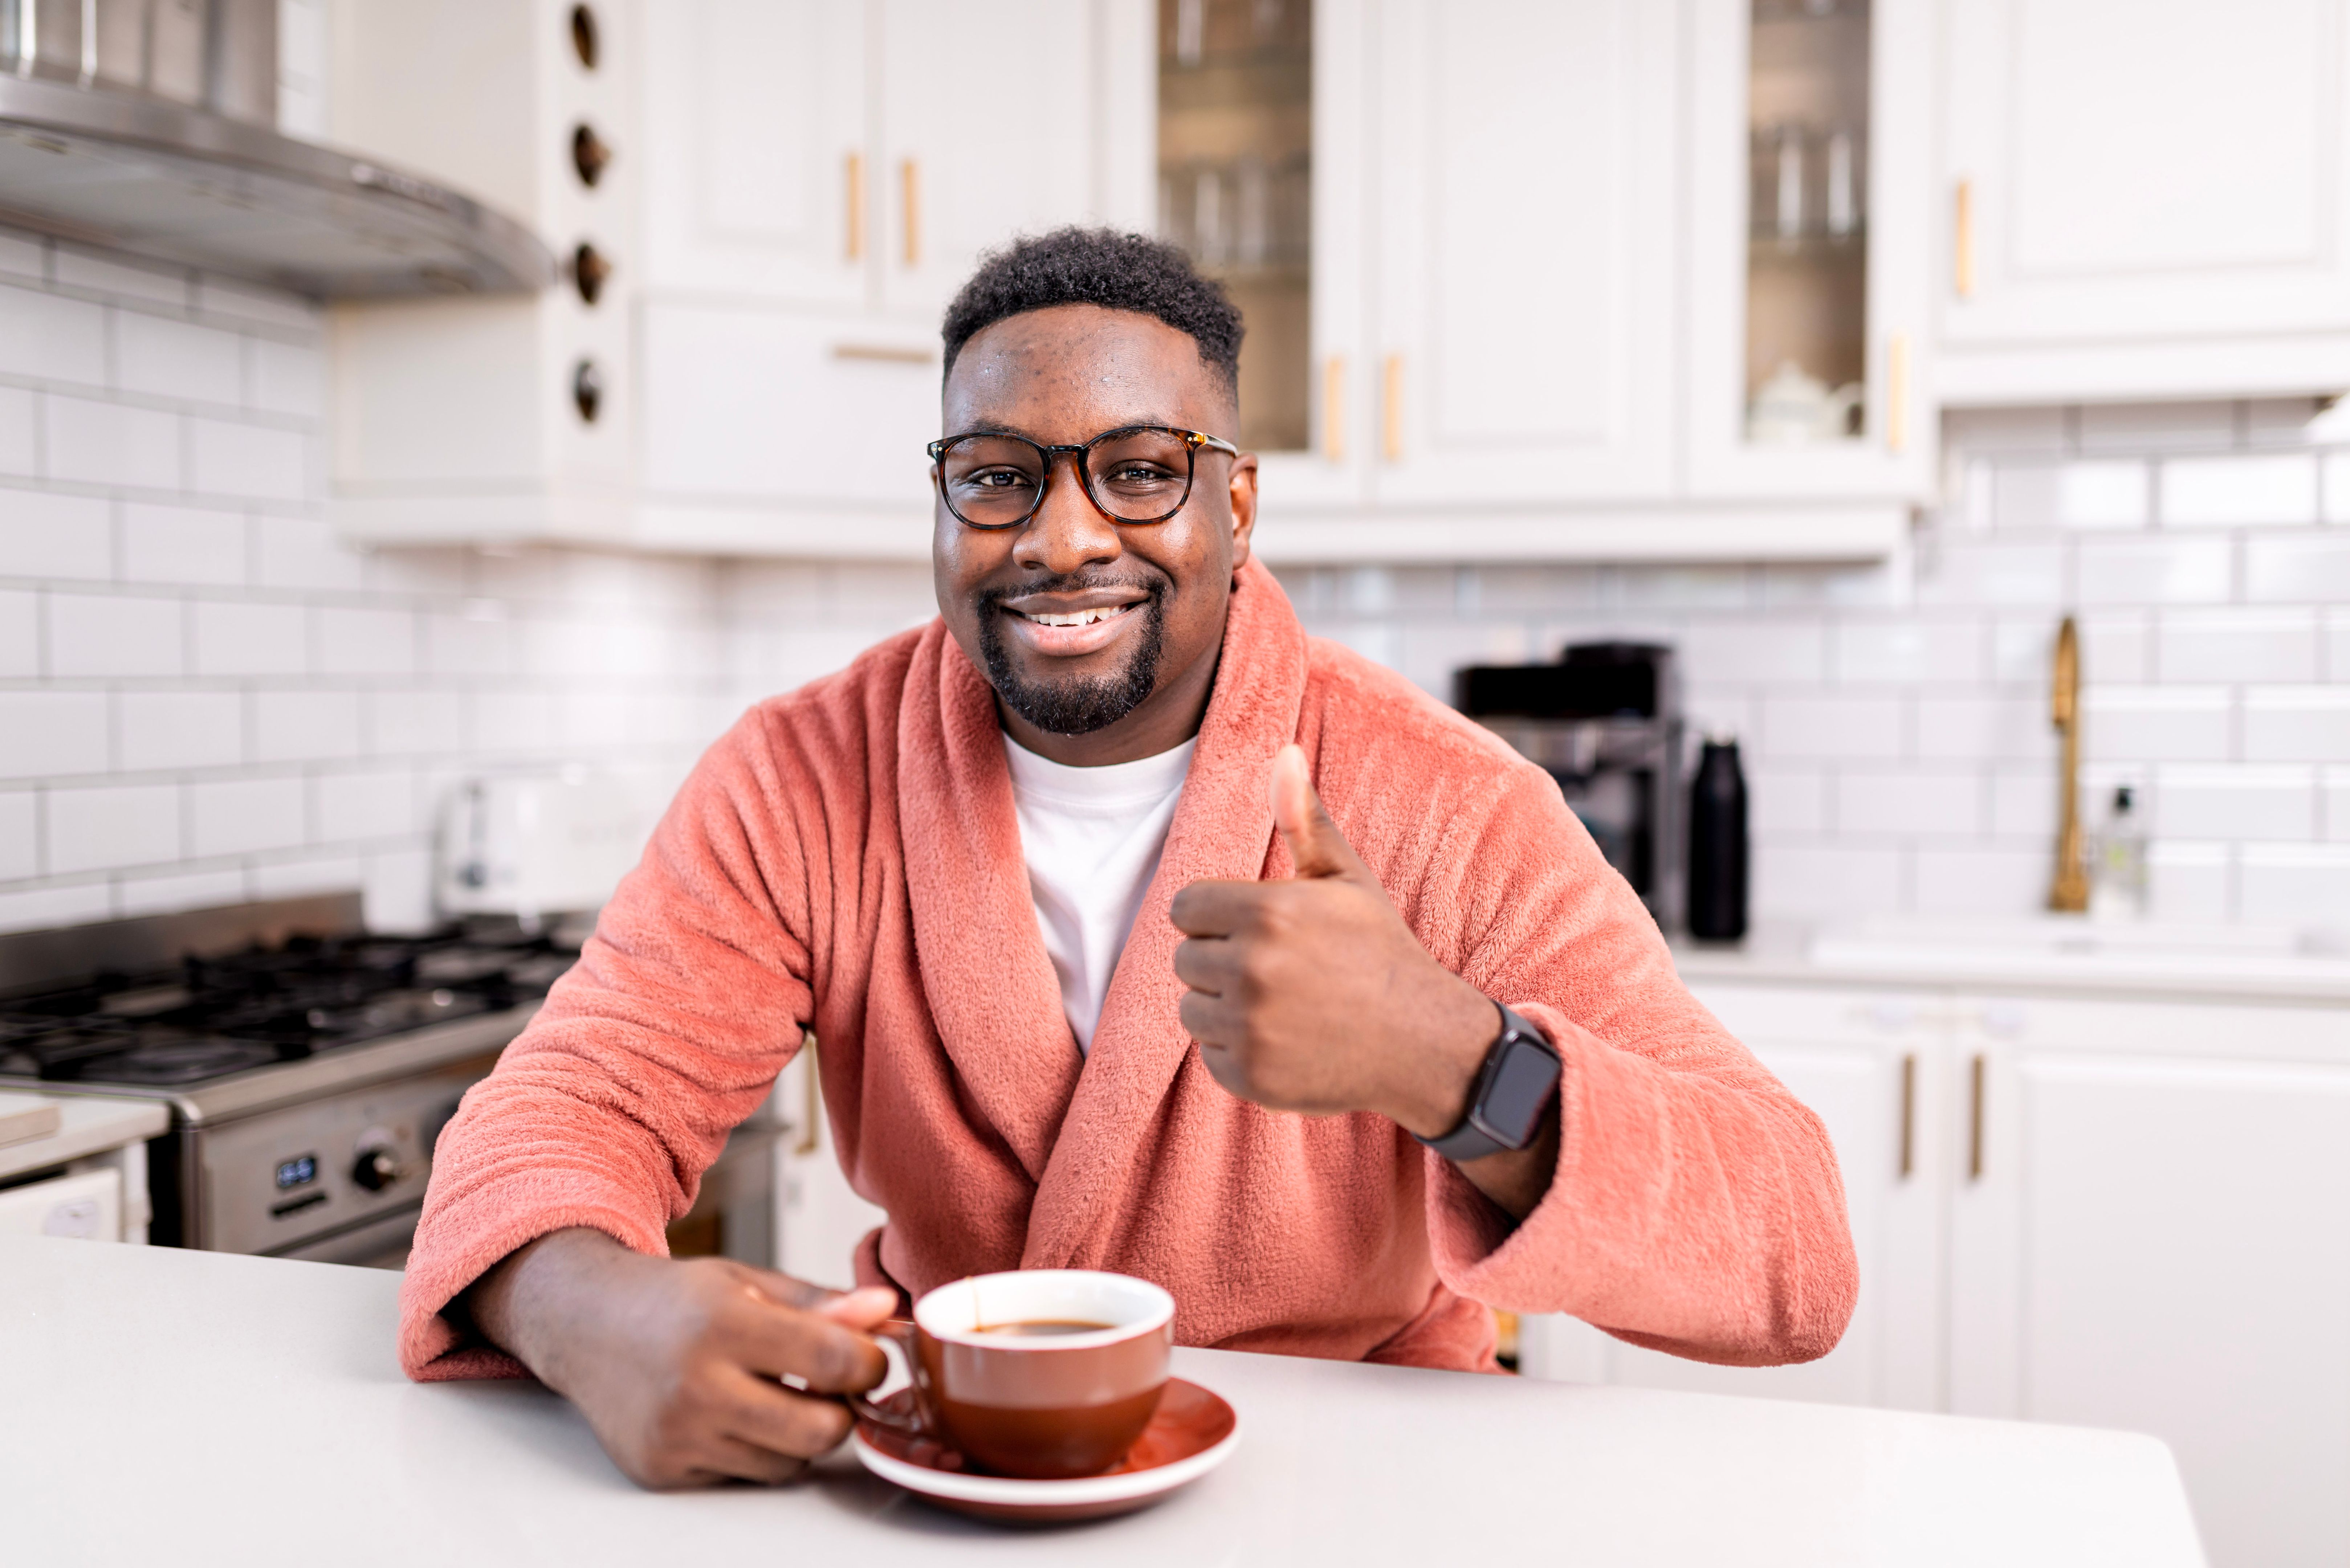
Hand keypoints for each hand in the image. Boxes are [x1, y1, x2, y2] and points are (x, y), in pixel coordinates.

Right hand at [465, 1227, 896, 1488]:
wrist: (586, 1325)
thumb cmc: (673, 1300)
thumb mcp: (748, 1280)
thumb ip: (821, 1302)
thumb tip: (887, 1312)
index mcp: (723, 1324)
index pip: (834, 1361)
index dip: (870, 1362)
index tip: (869, 1354)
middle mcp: (696, 1385)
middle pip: (820, 1431)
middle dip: (842, 1410)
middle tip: (827, 1384)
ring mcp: (677, 1436)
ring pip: (788, 1463)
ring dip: (798, 1434)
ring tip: (772, 1393)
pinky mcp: (663, 1470)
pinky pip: (745, 1476)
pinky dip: (755, 1450)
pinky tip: (732, 1414)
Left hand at [1169, 744, 1497, 1137]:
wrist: (1424, 1042)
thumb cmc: (1379, 952)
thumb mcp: (1346, 880)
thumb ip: (1303, 820)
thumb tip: (1282, 753)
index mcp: (1268, 912)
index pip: (1185, 907)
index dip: (1219, 915)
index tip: (1261, 928)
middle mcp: (1252, 969)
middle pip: (1184, 958)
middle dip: (1222, 960)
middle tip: (1283, 970)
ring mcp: (1248, 1028)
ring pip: (1191, 1007)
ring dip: (1225, 1007)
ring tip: (1285, 1006)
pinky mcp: (1248, 1077)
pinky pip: (1211, 1054)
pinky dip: (1240, 1052)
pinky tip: (1287, 1043)